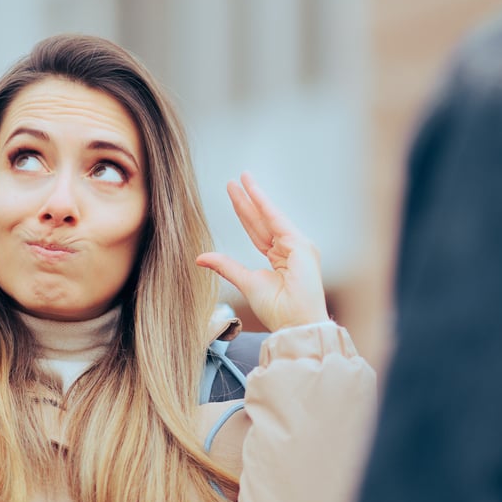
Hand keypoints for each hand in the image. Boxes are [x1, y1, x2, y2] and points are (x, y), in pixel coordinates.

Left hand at [196, 173, 329, 331]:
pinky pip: (278, 221)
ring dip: (255, 196)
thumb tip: (200, 257)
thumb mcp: (246, 282)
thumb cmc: (277, 309)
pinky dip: (266, 206)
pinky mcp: (301, 246)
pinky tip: (254, 192)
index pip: (257, 231)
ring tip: (242, 179)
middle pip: (262, 221)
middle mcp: (289, 249)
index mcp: (279, 258)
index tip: (233, 194)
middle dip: (247, 200)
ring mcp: (297, 246)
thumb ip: (226, 266)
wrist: (295, 323)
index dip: (244, 213)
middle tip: (233, 181)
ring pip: (269, 217)